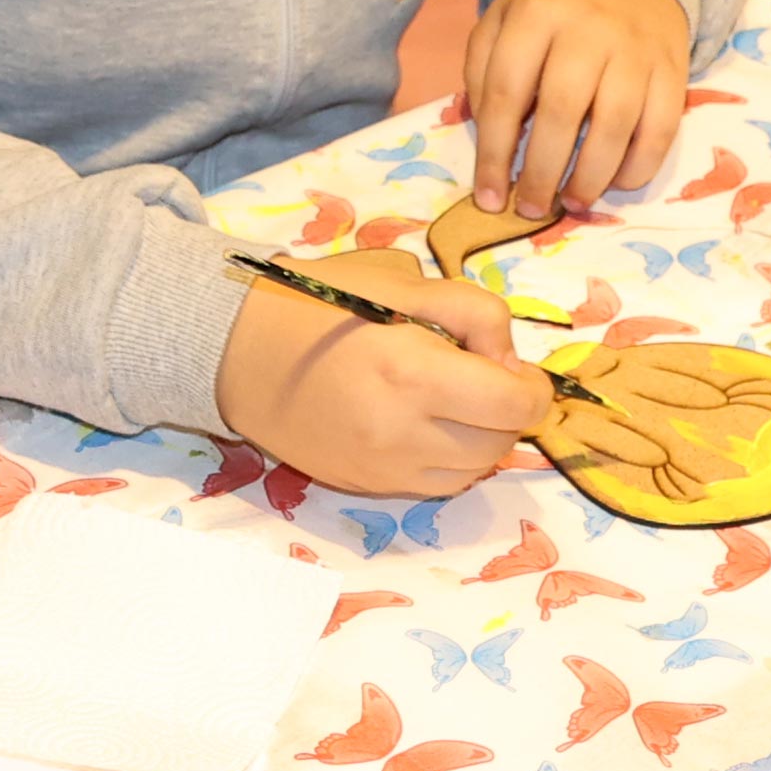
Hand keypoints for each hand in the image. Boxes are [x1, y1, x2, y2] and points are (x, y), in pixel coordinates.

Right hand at [218, 244, 550, 498]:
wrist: (238, 354)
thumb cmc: (318, 305)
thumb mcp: (400, 283)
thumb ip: (473, 313)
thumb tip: (509, 362)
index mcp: (411, 372)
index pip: (515, 404)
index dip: (532, 385)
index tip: (509, 363)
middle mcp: (402, 432)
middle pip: (502, 442)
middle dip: (508, 409)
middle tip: (480, 373)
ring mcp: (383, 469)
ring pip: (474, 470)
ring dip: (483, 436)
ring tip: (452, 397)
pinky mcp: (367, 487)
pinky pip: (438, 484)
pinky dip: (450, 458)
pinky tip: (425, 421)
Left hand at [461, 0, 690, 217]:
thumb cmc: (552, 11)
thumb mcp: (503, 22)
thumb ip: (484, 75)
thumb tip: (492, 146)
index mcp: (536, 13)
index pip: (506, 91)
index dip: (493, 152)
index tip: (488, 196)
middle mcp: (588, 27)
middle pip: (562, 110)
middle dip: (541, 172)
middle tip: (530, 208)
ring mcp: (636, 48)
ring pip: (616, 123)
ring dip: (591, 176)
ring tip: (571, 203)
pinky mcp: (672, 68)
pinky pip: (662, 128)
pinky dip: (640, 166)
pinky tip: (616, 182)